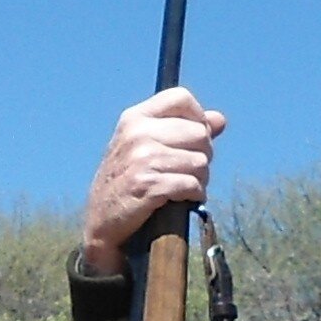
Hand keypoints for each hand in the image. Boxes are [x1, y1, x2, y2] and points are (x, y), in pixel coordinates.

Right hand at [77, 88, 224, 276]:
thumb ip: (183, 129)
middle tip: (188, 171)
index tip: (194, 139)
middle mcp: (137, 133)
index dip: (198, 118)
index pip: (182, 98)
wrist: (100, 222)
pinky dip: (195, 195)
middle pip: (200, 133)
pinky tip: (184, 199)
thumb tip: (220, 120)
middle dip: (202, 155)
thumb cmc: (126, 181)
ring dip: (200, 179)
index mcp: (134, 118)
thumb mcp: (145, 147)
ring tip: (184, 187)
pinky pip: (192, 185)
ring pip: (201, 162)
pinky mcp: (148, 185)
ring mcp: (142, 158)